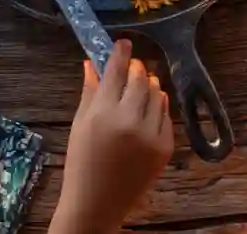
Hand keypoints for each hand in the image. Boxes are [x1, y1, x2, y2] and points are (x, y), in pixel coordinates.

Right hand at [49, 40, 173, 233]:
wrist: (98, 203)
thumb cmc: (81, 163)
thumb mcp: (79, 124)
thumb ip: (89, 91)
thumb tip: (92, 62)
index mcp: (103, 113)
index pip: (116, 71)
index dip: (121, 53)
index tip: (123, 43)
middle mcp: (129, 120)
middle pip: (140, 78)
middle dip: (136, 69)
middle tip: (132, 67)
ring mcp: (151, 134)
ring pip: (157, 93)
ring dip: (149, 85)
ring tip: (139, 87)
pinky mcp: (165, 147)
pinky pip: (166, 115)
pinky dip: (158, 107)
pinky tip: (148, 110)